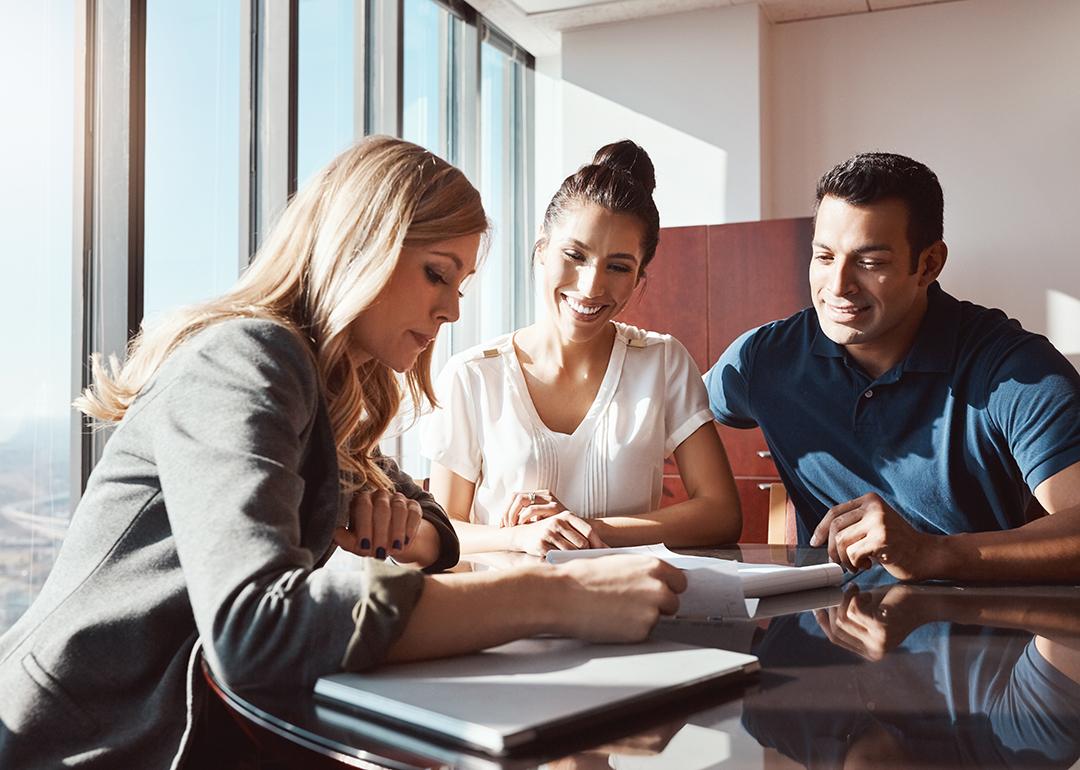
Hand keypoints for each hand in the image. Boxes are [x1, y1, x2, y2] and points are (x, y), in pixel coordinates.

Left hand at [334, 489, 421, 560]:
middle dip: (381, 532)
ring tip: (394, 549)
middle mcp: (380, 495)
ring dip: (397, 531)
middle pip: (382, 508)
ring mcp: (398, 499)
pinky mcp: (413, 506)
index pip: (363, 507)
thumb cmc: (369, 539)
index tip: (365, 547)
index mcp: (362, 500)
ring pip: (399, 509)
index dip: (364, 528)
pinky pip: (413, 514)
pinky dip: (410, 529)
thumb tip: (336, 534)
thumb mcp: (356, 542)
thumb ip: (345, 539)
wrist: (391, 540)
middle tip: (380, 552)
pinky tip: (405, 543)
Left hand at [500, 489, 567, 526]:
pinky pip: (532, 509)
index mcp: (538, 495)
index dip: (505, 510)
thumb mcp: (539, 521)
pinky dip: (524, 517)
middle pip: (516, 496)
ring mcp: (549, 499)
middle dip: (507, 512)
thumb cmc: (555, 528)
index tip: (502, 524)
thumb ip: (526, 518)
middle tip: (505, 525)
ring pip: (522, 500)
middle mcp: (543, 494)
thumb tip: (506, 523)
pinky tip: (523, 525)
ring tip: (512, 526)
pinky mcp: (554, 507)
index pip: (515, 496)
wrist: (577, 531)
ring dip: (513, 514)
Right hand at [509, 511, 607, 556]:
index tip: (606, 554)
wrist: (524, 534)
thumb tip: (607, 549)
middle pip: (582, 543)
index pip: (588, 530)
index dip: (598, 543)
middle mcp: (557, 522)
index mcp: (567, 515)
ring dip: (576, 559)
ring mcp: (548, 532)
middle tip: (590, 560)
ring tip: (576, 562)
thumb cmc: (551, 532)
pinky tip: (563, 562)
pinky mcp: (541, 544)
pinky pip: (558, 557)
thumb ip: (584, 535)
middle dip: (587, 553)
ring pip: (571, 552)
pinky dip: (563, 562)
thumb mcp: (566, 527)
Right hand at [555, 555, 687, 641]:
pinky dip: (631, 630)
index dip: (668, 587)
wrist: (564, 596)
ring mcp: (652, 611)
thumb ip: (640, 572)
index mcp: (653, 567)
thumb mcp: (618, 563)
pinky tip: (613, 621)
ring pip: (658, 619)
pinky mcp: (641, 632)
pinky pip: (643, 633)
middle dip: (658, 605)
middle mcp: (658, 588)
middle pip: (673, 602)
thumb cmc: (583, 578)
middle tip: (634, 605)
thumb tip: (651, 580)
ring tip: (618, 611)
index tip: (660, 591)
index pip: (679, 581)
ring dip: (643, 618)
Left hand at [809, 493, 934, 579]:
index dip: (821, 529)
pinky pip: (853, 554)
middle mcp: (873, 507)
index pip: (835, 512)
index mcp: (870, 500)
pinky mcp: (881, 539)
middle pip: (835, 528)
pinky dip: (856, 564)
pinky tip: (869, 565)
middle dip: (832, 549)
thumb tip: (823, 538)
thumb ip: (854, 525)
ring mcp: (878, 522)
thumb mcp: (875, 525)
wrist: (927, 554)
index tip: (815, 541)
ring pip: (841, 542)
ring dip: (845, 559)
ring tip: (857, 564)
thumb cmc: (899, 544)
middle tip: (839, 562)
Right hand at [813, 584, 922, 660]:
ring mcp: (877, 641)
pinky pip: (853, 609)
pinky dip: (856, 596)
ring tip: (857, 588)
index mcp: (870, 652)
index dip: (823, 621)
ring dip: (847, 598)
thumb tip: (821, 612)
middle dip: (834, 606)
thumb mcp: (869, 613)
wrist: (924, 600)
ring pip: (843, 617)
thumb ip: (850, 618)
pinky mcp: (880, 627)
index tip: (817, 605)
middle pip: (837, 628)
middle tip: (841, 590)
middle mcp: (873, 651)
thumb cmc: (896, 603)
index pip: (836, 639)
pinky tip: (865, 590)